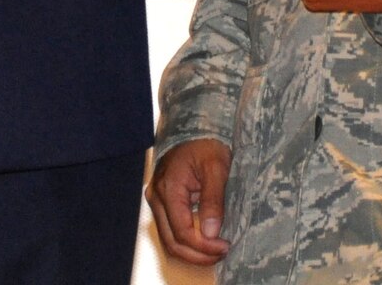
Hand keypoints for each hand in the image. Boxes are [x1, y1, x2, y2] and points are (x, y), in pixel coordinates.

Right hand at [147, 137, 232, 265]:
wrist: (195, 127)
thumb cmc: (205, 142)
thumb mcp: (216, 167)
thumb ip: (213, 200)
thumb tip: (211, 232)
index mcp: (168, 188)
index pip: (181, 230)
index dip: (202, 246)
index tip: (223, 246)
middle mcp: (157, 198)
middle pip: (172, 241)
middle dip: (197, 254)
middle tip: (221, 253)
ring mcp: (157, 201)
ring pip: (169, 239)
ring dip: (191, 251)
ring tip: (215, 251)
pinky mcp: (163, 202)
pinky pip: (171, 230)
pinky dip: (187, 241)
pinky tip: (205, 242)